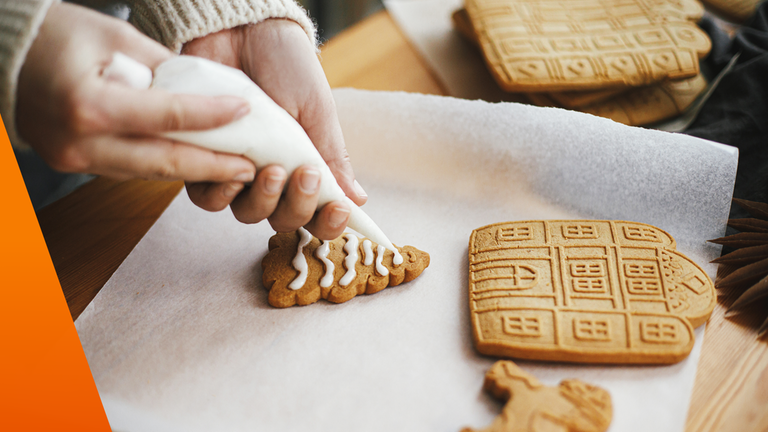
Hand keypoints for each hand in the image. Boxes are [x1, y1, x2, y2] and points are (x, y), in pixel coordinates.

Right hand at [16, 2, 255, 182]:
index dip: (211, 115)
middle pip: (162, 162)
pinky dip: (160, 165)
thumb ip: (160, 67)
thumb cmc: (53, 33)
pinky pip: (127, 169)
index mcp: (89, 105)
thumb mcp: (113, 36)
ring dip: (190, 171)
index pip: (168, 116)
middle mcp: (80, 142)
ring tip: (229, 168)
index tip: (246, 110)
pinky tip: (190, 162)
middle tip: (252, 168)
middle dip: (212, 167)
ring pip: (147, 172)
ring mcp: (73, 159)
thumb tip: (202, 89)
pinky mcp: (71, 163)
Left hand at [181, 19, 366, 239]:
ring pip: (246, 214)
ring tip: (270, 170)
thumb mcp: (317, 113)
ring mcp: (237, 171)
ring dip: (262, 202)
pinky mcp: (203, 158)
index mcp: (304, 169)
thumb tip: (358, 198)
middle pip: (283, 221)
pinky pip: (206, 196)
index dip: (329, 223)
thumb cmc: (287, 68)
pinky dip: (221, 191)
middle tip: (304, 173)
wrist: (245, 32)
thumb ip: (332, 157)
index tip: (340, 209)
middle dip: (297, 206)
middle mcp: (272, 178)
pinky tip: (234, 170)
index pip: (318, 214)